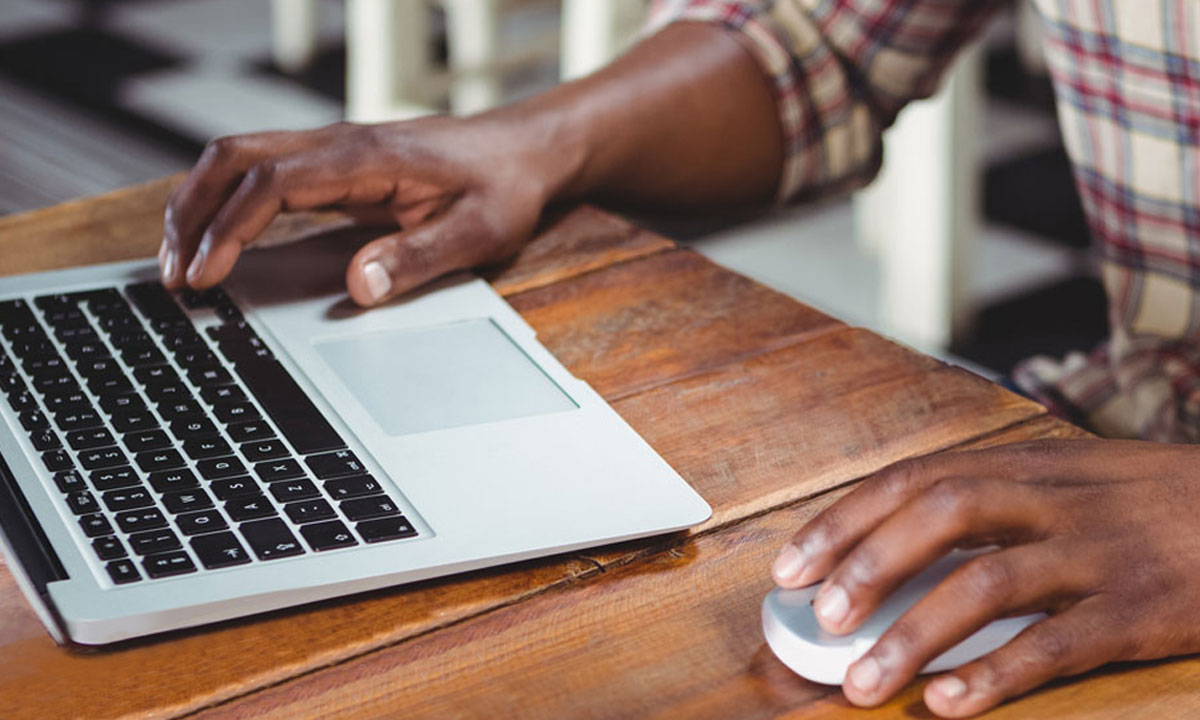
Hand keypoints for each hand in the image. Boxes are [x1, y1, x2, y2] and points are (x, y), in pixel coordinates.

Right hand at [160, 115, 564, 305]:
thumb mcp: (478, 232)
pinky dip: (224, 203)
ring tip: (179, 265)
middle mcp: (338, 145)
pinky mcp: (334, 166)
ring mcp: (332, 151)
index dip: (228, 228)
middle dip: (190, 213)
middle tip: (172, 276)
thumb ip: (418, 258)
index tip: (205, 274)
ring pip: (238, 159)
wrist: (524, 152)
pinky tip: (216, 240)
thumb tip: (358, 288)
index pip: (271, 181)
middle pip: (233, 158)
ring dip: (199, 205)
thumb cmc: (504, 187)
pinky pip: (260, 173)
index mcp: (366, 157)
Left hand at [771, 439, 1199, 716]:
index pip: (915, 480)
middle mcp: (1054, 499)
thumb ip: (993, 504)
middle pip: (944, 514)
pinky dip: (995, 674)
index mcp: (1027, 465)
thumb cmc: (1147, 505)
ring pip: (990, 584)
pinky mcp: (1139, 611)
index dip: (845, 521)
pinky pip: (1056, 645)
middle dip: (870, 564)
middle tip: (818, 616)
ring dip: (916, 634)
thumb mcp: (1069, 479)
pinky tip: (948, 702)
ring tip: (863, 682)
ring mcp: (1098, 554)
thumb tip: (892, 552)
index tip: (790, 566)